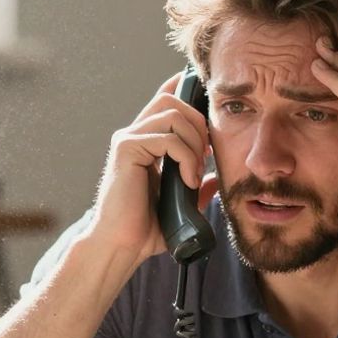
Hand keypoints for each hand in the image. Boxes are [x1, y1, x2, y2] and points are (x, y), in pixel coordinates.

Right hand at [86, 73, 211, 265]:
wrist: (122, 246)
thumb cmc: (145, 229)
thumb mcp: (180, 206)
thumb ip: (196, 188)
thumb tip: (215, 179)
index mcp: (144, 142)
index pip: (164, 101)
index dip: (185, 91)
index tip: (208, 108)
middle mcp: (133, 135)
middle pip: (171, 100)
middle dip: (198, 123)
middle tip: (205, 156)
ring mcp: (128, 140)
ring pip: (172, 114)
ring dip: (194, 142)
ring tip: (195, 172)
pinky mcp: (126, 149)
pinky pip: (167, 138)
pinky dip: (186, 157)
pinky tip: (188, 180)